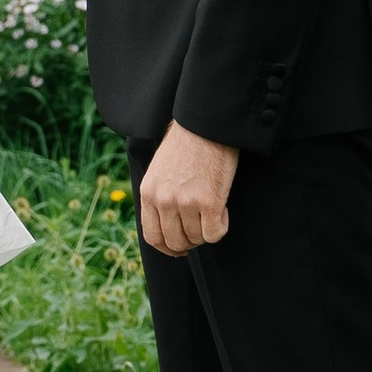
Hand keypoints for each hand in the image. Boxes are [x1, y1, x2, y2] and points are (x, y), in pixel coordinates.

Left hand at [139, 121, 237, 255]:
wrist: (207, 124)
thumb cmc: (187, 144)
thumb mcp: (160, 170)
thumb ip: (159, 196)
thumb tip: (168, 224)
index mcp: (148, 192)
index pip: (152, 236)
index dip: (167, 248)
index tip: (179, 248)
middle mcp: (163, 200)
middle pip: (175, 242)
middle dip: (190, 242)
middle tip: (202, 229)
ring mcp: (185, 202)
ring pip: (197, 239)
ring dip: (207, 232)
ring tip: (213, 211)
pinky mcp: (208, 202)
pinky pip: (215, 233)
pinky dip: (221, 226)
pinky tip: (223, 209)